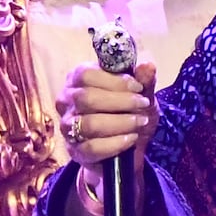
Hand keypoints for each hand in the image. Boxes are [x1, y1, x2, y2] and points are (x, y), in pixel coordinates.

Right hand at [54, 61, 158, 190]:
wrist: (127, 148)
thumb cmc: (129, 112)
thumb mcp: (141, 94)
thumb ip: (144, 80)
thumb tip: (148, 65)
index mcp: (78, 79)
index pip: (86, 74)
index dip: (114, 80)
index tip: (138, 87)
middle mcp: (67, 101)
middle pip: (86, 98)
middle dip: (120, 101)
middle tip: (143, 104)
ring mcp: (67, 127)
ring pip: (89, 124)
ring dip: (120, 123)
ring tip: (140, 122)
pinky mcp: (75, 150)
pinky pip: (92, 147)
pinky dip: (115, 143)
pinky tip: (131, 138)